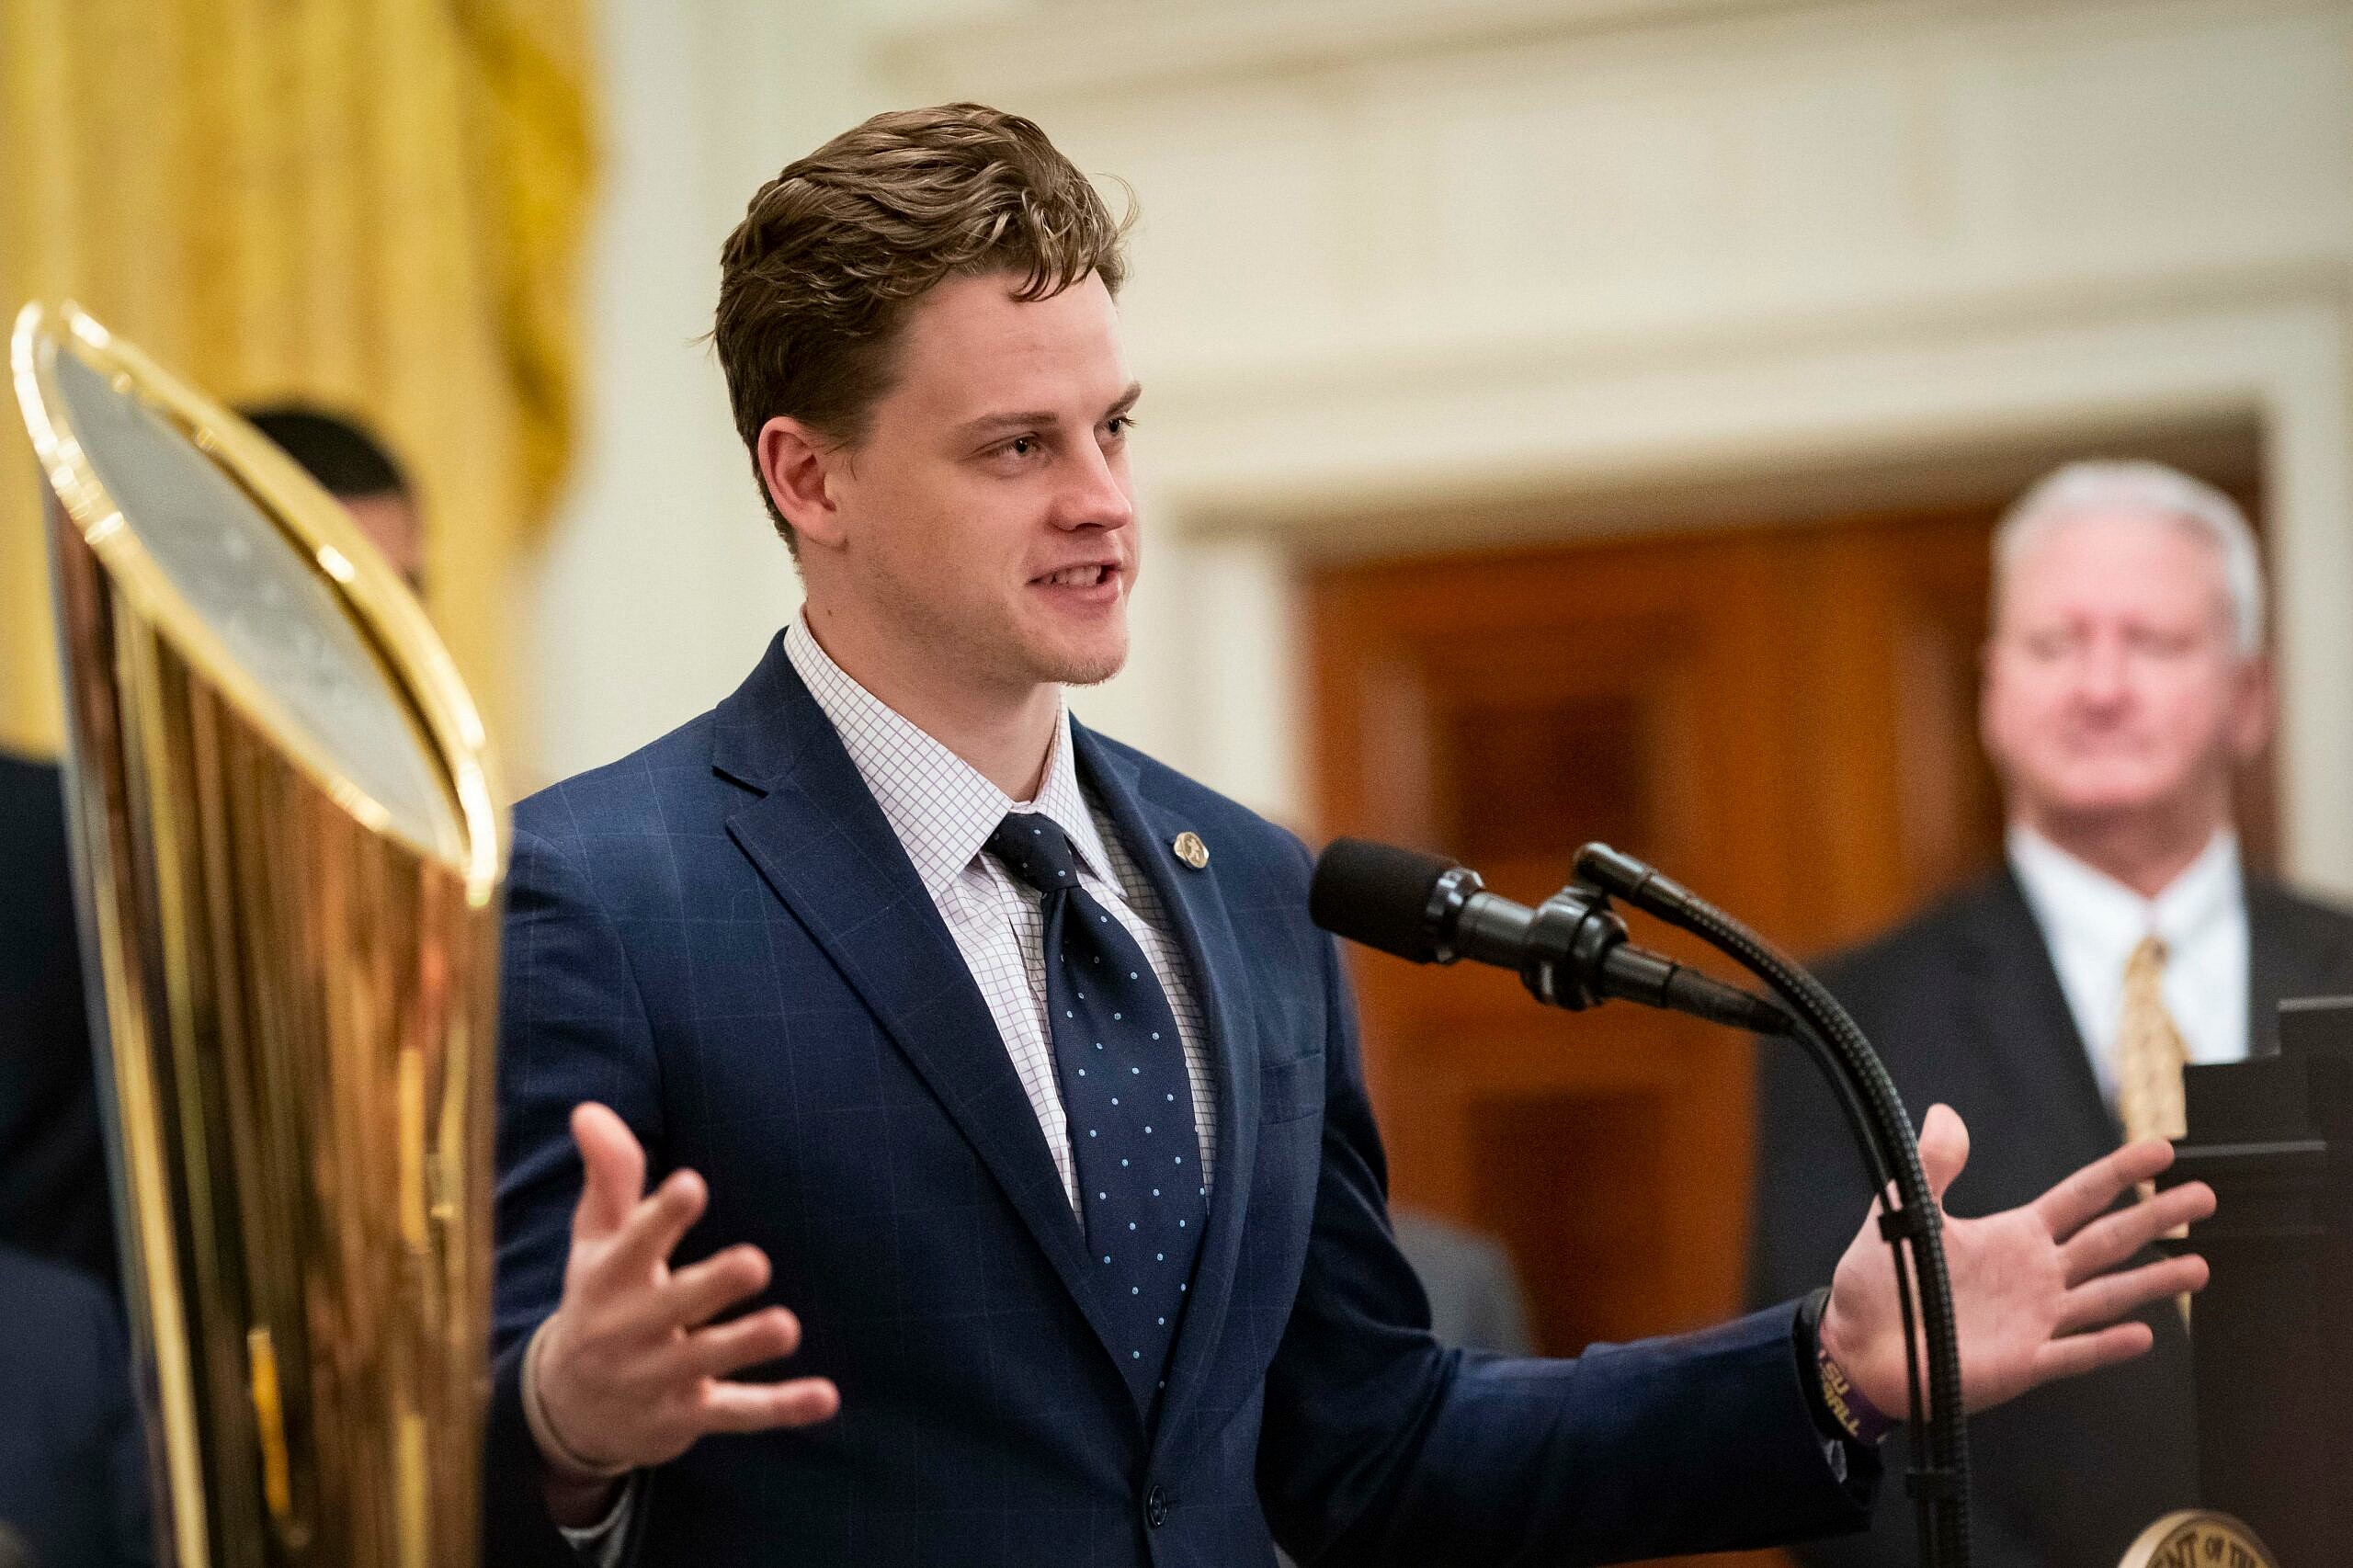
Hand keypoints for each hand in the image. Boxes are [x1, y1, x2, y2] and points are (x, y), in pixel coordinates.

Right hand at [531, 1104, 838, 1495]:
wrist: (567, 1410)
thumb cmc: (599, 1299)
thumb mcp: (595, 1239)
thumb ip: (609, 1176)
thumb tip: (589, 1109)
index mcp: (610, 1277)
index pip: (634, 1244)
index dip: (662, 1217)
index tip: (693, 1185)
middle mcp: (631, 1329)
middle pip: (673, 1306)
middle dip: (711, 1286)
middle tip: (756, 1261)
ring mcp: (659, 1377)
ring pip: (706, 1360)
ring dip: (745, 1345)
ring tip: (788, 1327)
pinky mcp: (687, 1417)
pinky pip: (737, 1414)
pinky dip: (782, 1409)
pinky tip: (827, 1399)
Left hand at [1818, 1104, 2214, 1417]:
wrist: (1857, 1345)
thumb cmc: (1881, 1280)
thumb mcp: (1904, 1211)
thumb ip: (1932, 1166)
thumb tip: (1944, 1113)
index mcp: (2015, 1236)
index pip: (2080, 1198)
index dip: (2119, 1173)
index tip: (2162, 1150)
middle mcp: (2038, 1275)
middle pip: (2110, 1241)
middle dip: (2157, 1218)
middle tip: (2205, 1196)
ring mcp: (2038, 1320)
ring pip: (2107, 1297)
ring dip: (2153, 1283)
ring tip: (2199, 1267)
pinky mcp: (2026, 1362)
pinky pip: (2074, 1353)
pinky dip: (2106, 1345)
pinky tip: (2142, 1335)